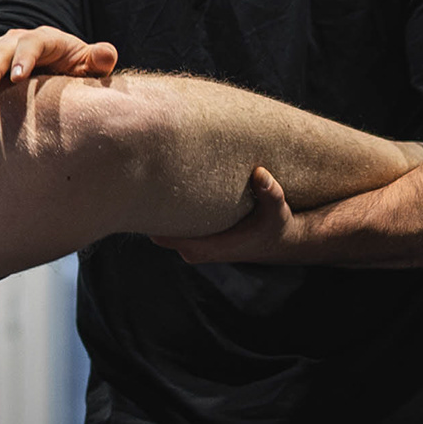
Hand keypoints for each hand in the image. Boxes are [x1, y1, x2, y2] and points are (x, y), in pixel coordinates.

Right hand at [0, 28, 117, 93]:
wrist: (56, 69)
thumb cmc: (75, 71)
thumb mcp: (88, 66)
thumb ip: (97, 60)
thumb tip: (107, 54)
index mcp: (46, 39)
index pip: (33, 44)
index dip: (25, 59)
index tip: (18, 79)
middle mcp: (18, 39)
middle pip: (3, 50)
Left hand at [155, 165, 300, 265]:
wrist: (279, 242)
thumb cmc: (275, 225)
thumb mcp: (277, 209)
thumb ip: (270, 192)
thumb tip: (261, 173)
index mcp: (205, 247)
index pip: (162, 235)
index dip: (149, 216)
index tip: (143, 188)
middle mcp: (193, 251)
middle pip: (154, 232)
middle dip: (147, 208)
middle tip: (143, 172)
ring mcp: (191, 248)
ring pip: (160, 230)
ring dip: (155, 209)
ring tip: (151, 174)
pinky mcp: (193, 241)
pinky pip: (168, 229)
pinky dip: (165, 212)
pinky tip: (163, 186)